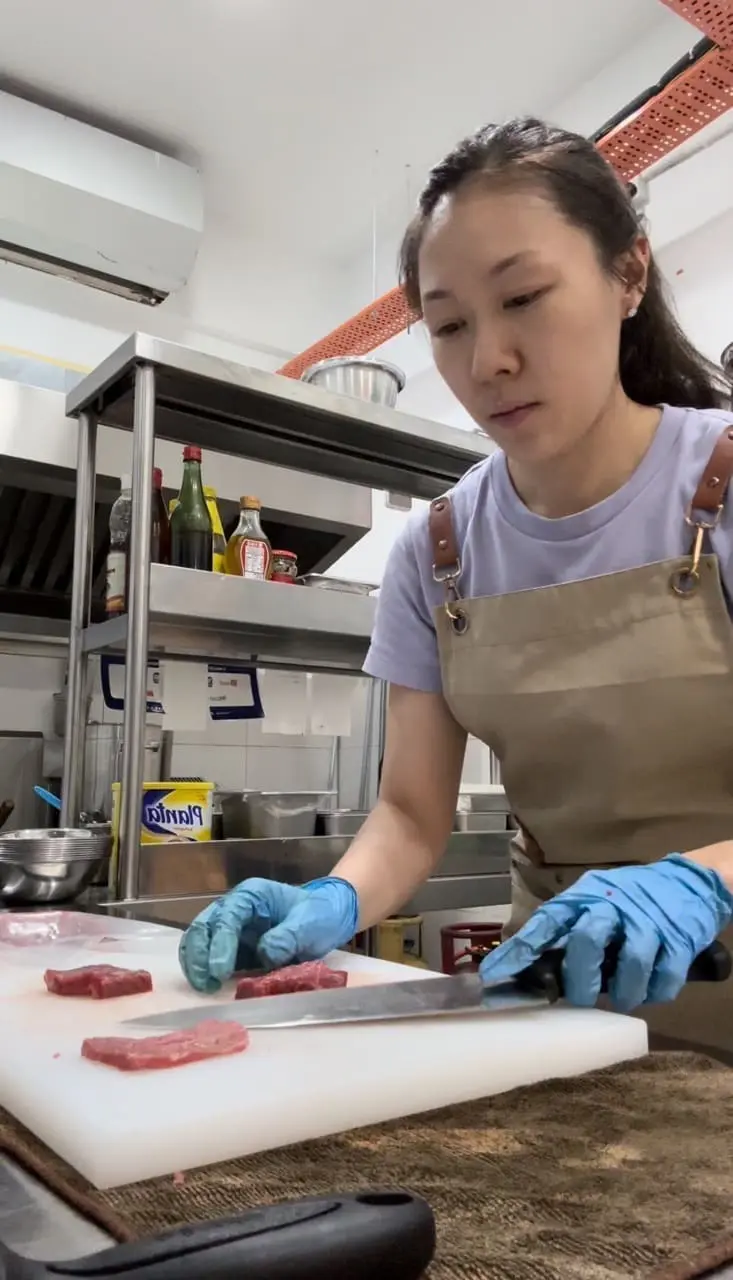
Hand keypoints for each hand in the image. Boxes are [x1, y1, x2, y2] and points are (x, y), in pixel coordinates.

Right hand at [179, 876, 358, 992]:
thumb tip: (266, 953)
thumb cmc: (319, 913)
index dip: (220, 944)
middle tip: (205, 983)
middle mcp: (235, 908)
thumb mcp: (310, 922)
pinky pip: (212, 958)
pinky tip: (211, 987)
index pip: (227, 916)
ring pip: (200, 941)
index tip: (220, 971)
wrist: (328, 917)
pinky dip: (206, 971)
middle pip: (204, 927)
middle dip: (199, 955)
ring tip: (205, 987)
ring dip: (197, 964)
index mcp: (251, 896)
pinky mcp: (234, 948)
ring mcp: (232, 929)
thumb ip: (288, 936)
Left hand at [478, 855, 732, 1011]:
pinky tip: (648, 990)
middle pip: (587, 942)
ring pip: (629, 964)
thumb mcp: (594, 899)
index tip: (493, 976)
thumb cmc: (629, 896)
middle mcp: (613, 906)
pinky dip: (654, 993)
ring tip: (618, 997)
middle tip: (578, 997)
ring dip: (621, 992)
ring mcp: (648, 923)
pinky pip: (664, 979)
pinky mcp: (679, 941)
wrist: (689, 881)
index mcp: (585, 896)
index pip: (546, 922)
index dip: (519, 950)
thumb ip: (568, 928)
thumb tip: (529, 967)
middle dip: (580, 979)